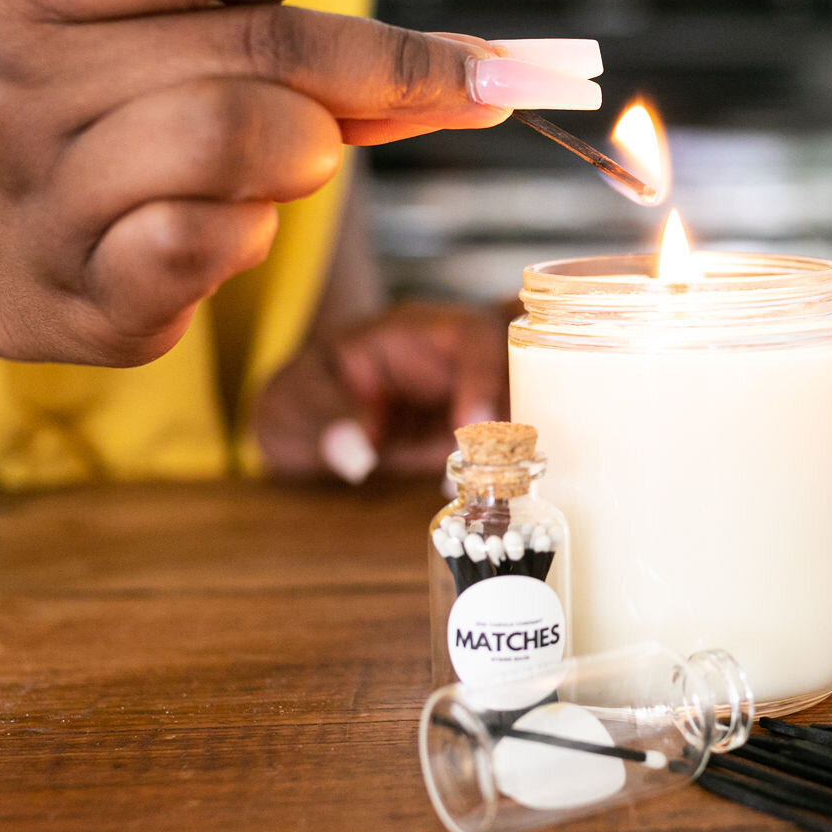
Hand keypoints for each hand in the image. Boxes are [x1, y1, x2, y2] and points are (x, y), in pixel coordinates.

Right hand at [0, 0, 596, 368]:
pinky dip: (253, 233)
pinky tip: (236, 230)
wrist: (8, 246)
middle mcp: (20, 86)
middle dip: (366, 72)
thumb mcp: (190, 44)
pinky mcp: (93, 297)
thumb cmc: (135, 123)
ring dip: (304, 150)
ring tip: (294, 162)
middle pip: (254, 44)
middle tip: (403, 101)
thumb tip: (500, 68)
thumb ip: (320, 37)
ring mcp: (48, 198)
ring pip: (229, 135)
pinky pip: (207, 242)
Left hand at [251, 302, 511, 482]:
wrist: (310, 425)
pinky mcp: (484, 437)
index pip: (473, 333)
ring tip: (507, 490)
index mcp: (418, 330)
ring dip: (530, 445)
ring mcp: (479, 396)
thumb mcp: (295, 402)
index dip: (484, 375)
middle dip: (534, 405)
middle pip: (528, 361)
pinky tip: (505, 501)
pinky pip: (520, 445)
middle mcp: (462, 359)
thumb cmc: (303, 397)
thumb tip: (355, 454)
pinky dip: (521, 471)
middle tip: (518, 461)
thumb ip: (323, 418)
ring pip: (535, 404)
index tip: (472, 429)